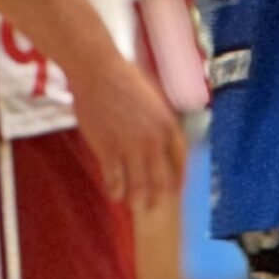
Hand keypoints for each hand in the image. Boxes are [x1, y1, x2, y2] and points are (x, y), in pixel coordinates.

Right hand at [69, 49, 186, 209]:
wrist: (97, 71)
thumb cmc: (125, 77)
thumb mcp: (154, 96)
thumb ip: (162, 117)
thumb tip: (166, 134)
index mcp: (168, 125)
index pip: (181, 161)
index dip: (179, 178)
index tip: (176, 189)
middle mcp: (153, 141)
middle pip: (161, 180)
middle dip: (159, 197)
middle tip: (156, 207)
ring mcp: (130, 147)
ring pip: (138, 186)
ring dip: (138, 200)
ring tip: (136, 207)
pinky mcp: (108, 150)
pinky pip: (114, 180)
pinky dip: (115, 190)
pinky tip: (114, 194)